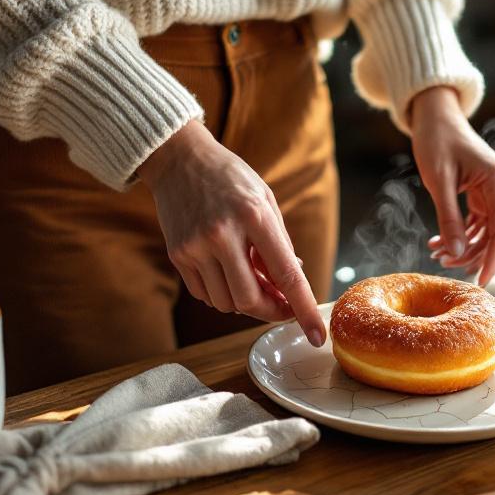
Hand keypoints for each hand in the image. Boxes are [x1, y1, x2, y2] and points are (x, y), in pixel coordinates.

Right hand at [138, 120, 325, 345]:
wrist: (178, 159)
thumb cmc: (230, 178)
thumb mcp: (265, 200)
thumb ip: (281, 244)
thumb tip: (292, 284)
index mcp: (254, 216)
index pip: (285, 275)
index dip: (303, 309)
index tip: (316, 335)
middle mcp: (222, 234)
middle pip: (250, 299)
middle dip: (270, 310)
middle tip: (281, 304)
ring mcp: (195, 247)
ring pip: (226, 302)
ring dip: (245, 303)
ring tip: (253, 279)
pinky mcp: (178, 255)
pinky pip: (205, 295)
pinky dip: (222, 295)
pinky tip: (228, 274)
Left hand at [410, 87, 494, 285]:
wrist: (437, 119)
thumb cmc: (437, 141)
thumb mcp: (439, 181)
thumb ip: (448, 219)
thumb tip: (457, 254)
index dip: (494, 261)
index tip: (481, 283)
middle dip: (469, 255)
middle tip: (439, 262)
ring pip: (486, 235)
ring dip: (462, 248)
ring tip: (435, 252)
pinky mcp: (487, 196)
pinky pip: (478, 225)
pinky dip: (460, 236)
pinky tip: (438, 242)